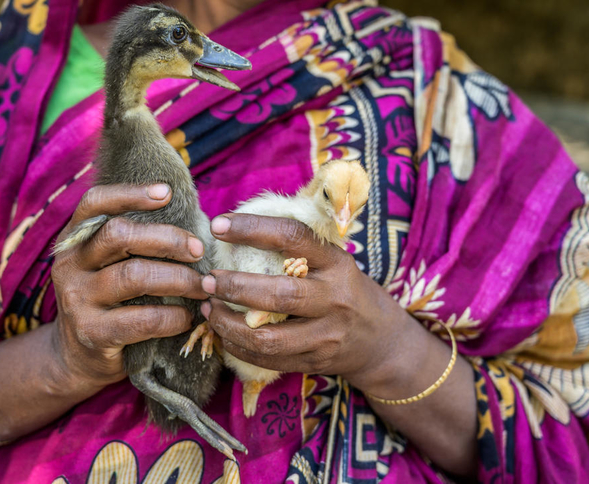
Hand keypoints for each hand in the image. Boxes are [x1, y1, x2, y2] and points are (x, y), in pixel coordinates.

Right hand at [50, 184, 207, 392]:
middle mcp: (71, 265)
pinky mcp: (92, 333)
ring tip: (201, 286)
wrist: (78, 357)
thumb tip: (195, 218)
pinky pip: (143, 319)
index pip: (95, 203)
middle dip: (167, 239)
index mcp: (75, 240)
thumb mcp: (111, 266)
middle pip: (118, 234)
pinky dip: (173, 316)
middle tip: (198, 250)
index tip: (167, 192)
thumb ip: (136, 242)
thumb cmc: (112, 301)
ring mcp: (77, 299)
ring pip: (134, 275)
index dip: (130, 193)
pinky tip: (186, 317)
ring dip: (178, 278)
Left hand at [202, 213, 416, 390]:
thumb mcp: (332, 261)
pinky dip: (238, 347)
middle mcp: (334, 298)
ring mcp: (326, 335)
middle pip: (278, 295)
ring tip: (209, 308)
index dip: (251, 229)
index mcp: (335, 263)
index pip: (292, 238)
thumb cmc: (342, 288)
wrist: (381, 340)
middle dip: (234, 287)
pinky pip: (268, 359)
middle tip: (206, 280)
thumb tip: (233, 228)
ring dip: (229, 324)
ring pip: (269, 337)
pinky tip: (223, 332)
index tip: (218, 226)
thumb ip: (296, 249)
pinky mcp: (315, 362)